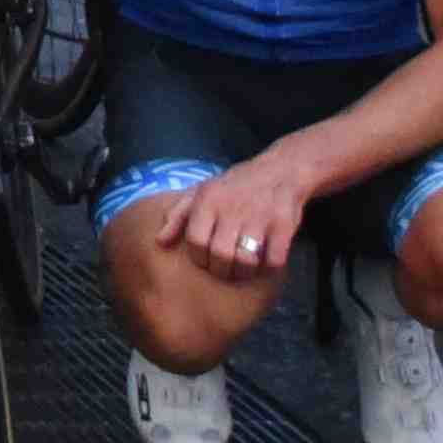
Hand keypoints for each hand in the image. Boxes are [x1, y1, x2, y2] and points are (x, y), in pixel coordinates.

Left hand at [159, 143, 326, 279]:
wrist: (280, 169)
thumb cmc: (234, 186)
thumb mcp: (202, 191)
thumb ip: (178, 215)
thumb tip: (159, 242)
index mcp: (209, 200)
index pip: (195, 240)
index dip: (198, 258)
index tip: (205, 261)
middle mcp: (232, 207)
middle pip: (220, 255)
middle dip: (221, 270)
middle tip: (225, 271)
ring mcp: (260, 216)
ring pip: (246, 261)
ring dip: (243, 272)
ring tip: (242, 270)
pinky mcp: (283, 225)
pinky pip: (274, 260)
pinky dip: (268, 268)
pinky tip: (265, 264)